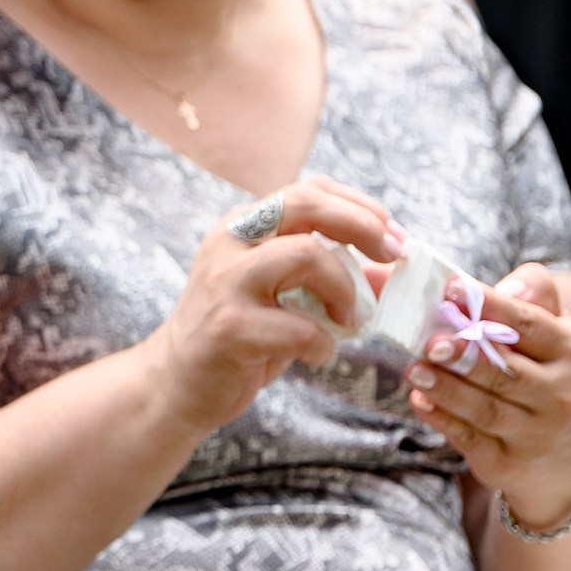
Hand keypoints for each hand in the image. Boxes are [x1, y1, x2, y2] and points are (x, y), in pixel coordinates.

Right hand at [144, 177, 408, 432]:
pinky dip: (324, 344)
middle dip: (362, 225)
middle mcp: (230, 243)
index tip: (393, 237)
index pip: (308, 190)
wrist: (177, 379)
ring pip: (305, 254)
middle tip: (392, 256)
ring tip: (350, 320)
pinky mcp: (229, 327)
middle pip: (305, 203)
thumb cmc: (240, 333)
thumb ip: (327, 275)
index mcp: (243, 226)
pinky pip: (299, 327)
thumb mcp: (280, 292)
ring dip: (345, 288)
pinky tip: (319, 355)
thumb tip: (393, 273)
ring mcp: (226, 282)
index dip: (360, 206)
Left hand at [404, 264, 570, 530]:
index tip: (451, 289)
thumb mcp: (556, 333)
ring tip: (415, 369)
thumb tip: (508, 284)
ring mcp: (535, 432)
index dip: (490, 306)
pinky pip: (470, 438)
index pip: (528, 324)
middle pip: (507, 372)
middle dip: (467, 356)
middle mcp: (559, 394)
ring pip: (486, 408)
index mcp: (569, 351)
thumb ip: (533, 296)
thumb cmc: (551, 376)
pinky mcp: (507, 462)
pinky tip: (420, 401)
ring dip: (447, 389)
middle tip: (431, 342)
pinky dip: (442, 420)